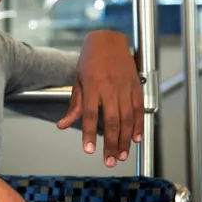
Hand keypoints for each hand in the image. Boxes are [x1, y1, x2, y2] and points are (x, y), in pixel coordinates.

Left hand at [56, 30, 143, 166]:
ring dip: (125, 139)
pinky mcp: (135, 86)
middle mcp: (109, 88)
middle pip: (111, 121)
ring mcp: (124, 87)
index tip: (89, 150)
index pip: (89, 115)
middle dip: (110, 144)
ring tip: (121, 155)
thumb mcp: (78, 80)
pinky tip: (136, 138)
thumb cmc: (90, 59)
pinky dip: (138, 125)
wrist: (108, 40)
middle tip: (109, 161)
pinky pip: (138, 109)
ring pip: (127, 118)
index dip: (88, 134)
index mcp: (92, 86)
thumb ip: (74, 105)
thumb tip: (63, 125)